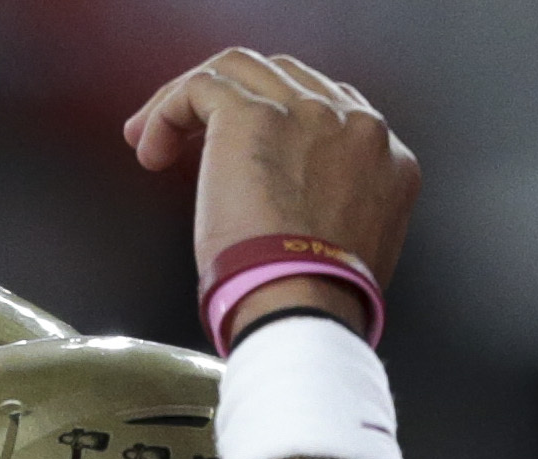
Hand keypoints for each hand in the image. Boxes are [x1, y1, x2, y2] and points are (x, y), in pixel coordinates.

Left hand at [123, 48, 420, 298]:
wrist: (304, 309)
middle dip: (230, 105)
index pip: (330, 110)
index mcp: (386, 159)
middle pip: (285, 79)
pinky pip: (201, 86)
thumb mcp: (349, 254)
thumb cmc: (314, 304)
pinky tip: (151, 151)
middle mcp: (354, 124)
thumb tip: (288, 220)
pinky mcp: (254, 117)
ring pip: (240, 70)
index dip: (277, 125)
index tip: (236, 159)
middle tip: (184, 143)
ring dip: (190, 100)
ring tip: (154, 142)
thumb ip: (333, 217)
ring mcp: (307, 114)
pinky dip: (167, 111)